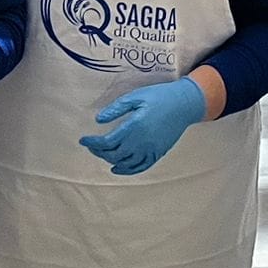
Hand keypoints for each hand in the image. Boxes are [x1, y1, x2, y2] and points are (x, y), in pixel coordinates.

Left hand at [79, 77, 208, 176]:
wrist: (184, 104)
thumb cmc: (159, 96)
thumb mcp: (136, 96)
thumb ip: (116, 108)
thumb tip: (98, 120)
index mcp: (134, 126)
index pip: (108, 142)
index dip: (93, 143)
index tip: (83, 140)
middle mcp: (142, 142)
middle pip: (114, 154)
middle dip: (99, 152)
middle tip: (91, 145)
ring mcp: (151, 149)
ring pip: (126, 163)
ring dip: (111, 161)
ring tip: (102, 154)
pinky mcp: (158, 153)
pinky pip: (141, 167)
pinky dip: (127, 170)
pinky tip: (117, 169)